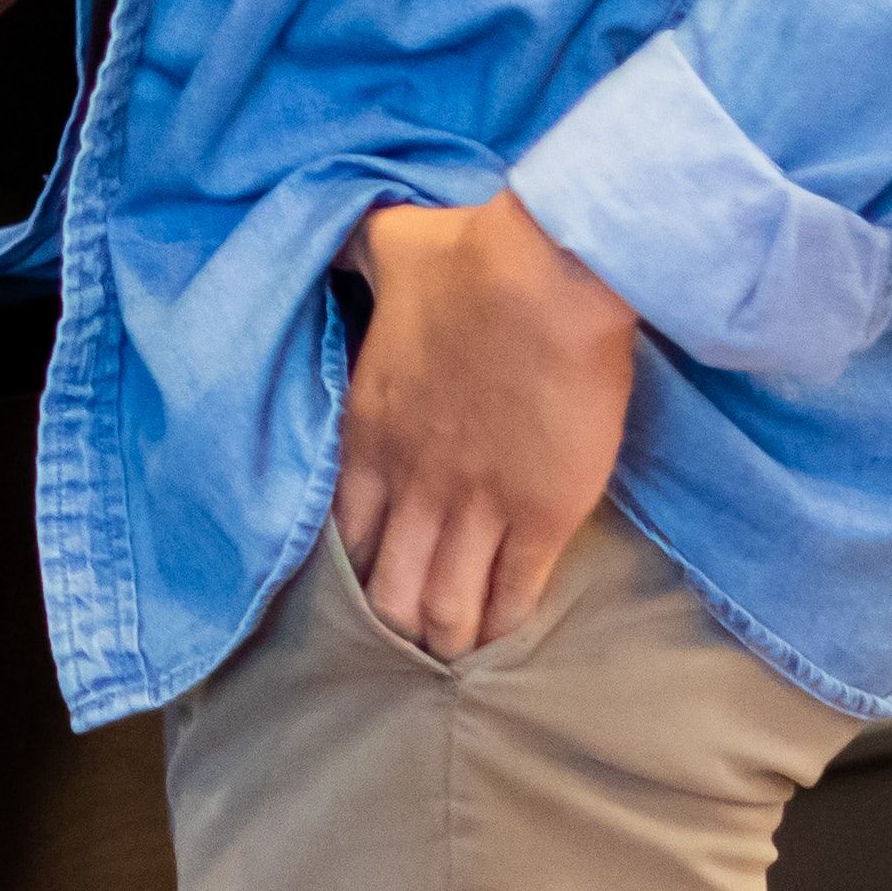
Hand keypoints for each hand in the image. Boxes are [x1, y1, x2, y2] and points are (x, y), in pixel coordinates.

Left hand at [334, 196, 641, 657]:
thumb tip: (344, 237)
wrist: (550, 277)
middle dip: (395, 619)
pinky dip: (505, 624)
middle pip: (386, 589)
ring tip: (452, 654)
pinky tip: (503, 638)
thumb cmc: (470, 257)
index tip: (366, 579)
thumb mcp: (388, 248)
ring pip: (445, 608)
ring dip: (447, 635)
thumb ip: (359, 253)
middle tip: (410, 634)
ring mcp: (476, 507)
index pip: (341, 533)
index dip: (351, 567)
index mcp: (367, 432)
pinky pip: (513, 596)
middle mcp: (411, 483)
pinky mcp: (542, 518)